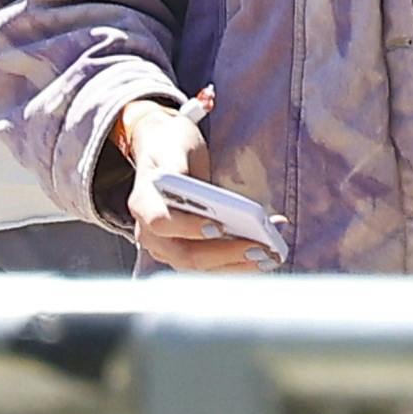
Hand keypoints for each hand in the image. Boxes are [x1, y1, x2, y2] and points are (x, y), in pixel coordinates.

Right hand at [119, 90, 274, 273]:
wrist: (161, 149)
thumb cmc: (170, 145)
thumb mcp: (175, 145)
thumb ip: (182, 168)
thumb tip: (200, 193)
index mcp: (143, 202)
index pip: (162, 222)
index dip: (188, 227)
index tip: (219, 226)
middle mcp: (149, 232)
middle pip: (184, 254)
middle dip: (224, 255)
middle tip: (260, 249)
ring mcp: (165, 246)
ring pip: (198, 267)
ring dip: (234, 266)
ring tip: (269, 256)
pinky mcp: (183, 251)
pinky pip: (208, 266)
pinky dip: (235, 264)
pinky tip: (262, 257)